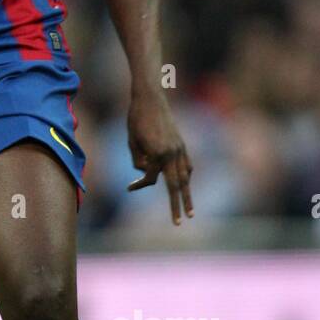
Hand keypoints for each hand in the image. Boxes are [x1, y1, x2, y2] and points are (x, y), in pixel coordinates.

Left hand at [126, 90, 193, 224]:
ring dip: (187, 195)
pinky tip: (186, 184)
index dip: (139, 184)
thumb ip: (139, 161)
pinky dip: (187, 176)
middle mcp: (172, 153)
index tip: (128, 187)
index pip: (151, 179)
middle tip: (179, 223)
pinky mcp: (182, 143)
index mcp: (158, 154)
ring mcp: (180, 148)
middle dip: (177, 206)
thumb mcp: (131, 141)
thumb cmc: (135, 118)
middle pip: (176, 186)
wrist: (149, 97)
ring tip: (190, 212)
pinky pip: (187, 165)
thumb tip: (146, 172)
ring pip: (186, 177)